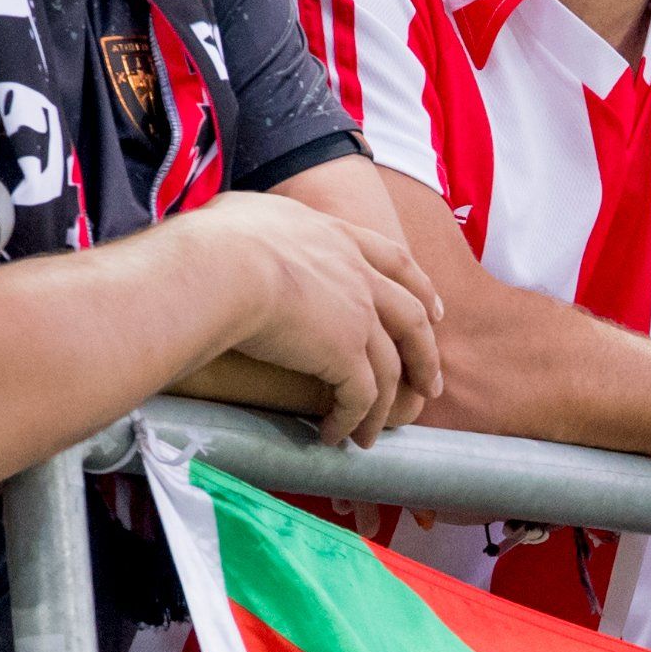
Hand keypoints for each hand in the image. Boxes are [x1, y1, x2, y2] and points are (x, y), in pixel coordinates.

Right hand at [198, 192, 444, 445]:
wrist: (221, 266)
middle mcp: (357, 274)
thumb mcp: (247, 215)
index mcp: (337, 237)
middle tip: (430, 384)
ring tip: (371, 436)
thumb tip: (238, 228)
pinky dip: (352, 420)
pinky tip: (334, 436)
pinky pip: (360, 397)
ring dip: (384, 408)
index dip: (418, 287)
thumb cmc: (216, 240)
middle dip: (426, 354)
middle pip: (411, 317)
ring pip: (390, 369)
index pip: (392, 260)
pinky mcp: (345, 353)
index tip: (434, 311)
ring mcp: (358, 314)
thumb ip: (260, 224)